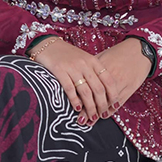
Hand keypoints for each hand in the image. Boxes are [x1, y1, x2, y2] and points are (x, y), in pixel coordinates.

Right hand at [31, 36, 150, 123]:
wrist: (47, 44)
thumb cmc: (67, 54)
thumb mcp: (84, 59)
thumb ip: (93, 72)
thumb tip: (104, 93)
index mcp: (93, 61)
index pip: (108, 80)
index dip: (113, 95)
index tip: (114, 106)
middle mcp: (84, 64)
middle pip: (98, 89)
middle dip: (102, 105)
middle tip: (102, 115)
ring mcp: (72, 67)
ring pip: (86, 92)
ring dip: (90, 107)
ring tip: (91, 117)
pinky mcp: (59, 70)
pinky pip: (70, 89)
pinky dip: (75, 101)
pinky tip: (77, 109)